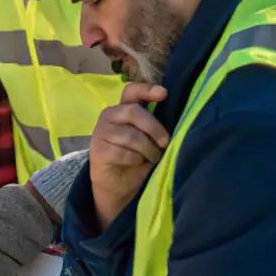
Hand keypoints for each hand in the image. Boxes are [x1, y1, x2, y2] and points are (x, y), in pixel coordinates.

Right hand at [89, 83, 169, 229]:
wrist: (117, 185)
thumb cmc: (137, 158)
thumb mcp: (149, 139)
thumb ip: (154, 126)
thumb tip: (177, 118)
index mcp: (123, 109)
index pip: (131, 91)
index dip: (147, 90)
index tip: (164, 94)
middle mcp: (110, 115)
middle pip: (135, 112)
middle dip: (154, 128)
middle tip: (164, 143)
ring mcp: (102, 131)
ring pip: (132, 135)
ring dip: (148, 150)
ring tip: (152, 158)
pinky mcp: (98, 149)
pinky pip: (124, 152)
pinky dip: (135, 160)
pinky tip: (136, 164)